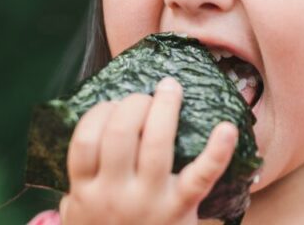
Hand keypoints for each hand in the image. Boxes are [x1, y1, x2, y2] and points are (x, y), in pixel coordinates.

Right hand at [58, 77, 238, 224]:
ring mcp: (149, 201)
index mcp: (86, 193)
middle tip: (144, 97)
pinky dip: (217, 151)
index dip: (99, 112)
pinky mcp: (181, 209)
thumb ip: (80, 179)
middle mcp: (115, 195)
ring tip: (170, 90)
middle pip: (119, 134)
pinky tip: (226, 127)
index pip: (84, 140)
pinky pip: (201, 176)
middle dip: (133, 103)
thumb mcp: (77, 213)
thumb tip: (97, 127)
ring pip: (156, 145)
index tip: (111, 104)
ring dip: (164, 108)